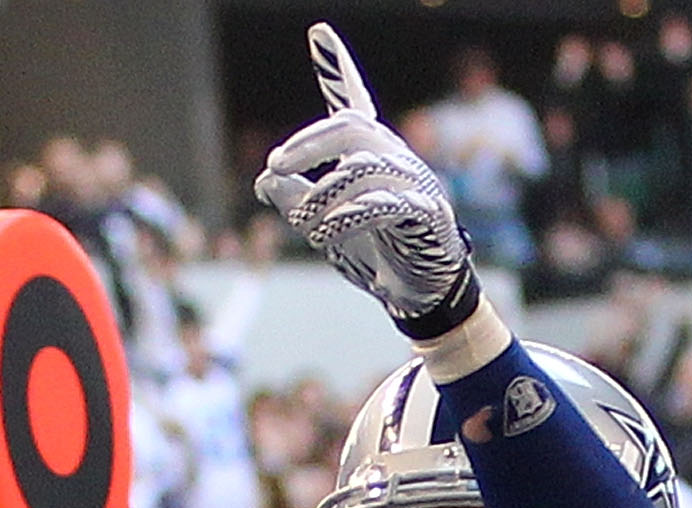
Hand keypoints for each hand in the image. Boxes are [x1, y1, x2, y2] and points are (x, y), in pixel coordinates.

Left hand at [255, 23, 473, 331]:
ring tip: (304, 222)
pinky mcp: (427, 214)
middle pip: (352, 129)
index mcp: (369, 154)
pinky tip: (329, 229)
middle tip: (275, 165)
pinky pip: (391, 204)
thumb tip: (264, 180)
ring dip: (324, 193)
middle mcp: (394, 158)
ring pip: (364, 168)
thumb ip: (296, 201)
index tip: (319, 31)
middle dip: (309, 144)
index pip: (352, 105)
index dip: (337, 67)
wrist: (419, 292)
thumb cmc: (375, 252)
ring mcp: (414, 183)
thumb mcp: (325, 226)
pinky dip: (354, 215)